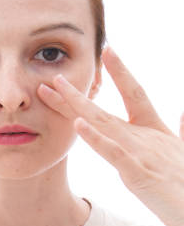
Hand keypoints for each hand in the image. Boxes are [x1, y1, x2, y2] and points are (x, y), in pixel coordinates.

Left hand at [38, 46, 183, 225]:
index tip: (108, 51)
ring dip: (76, 106)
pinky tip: (78, 125)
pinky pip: (113, 152)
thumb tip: (183, 114)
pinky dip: (95, 138)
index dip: (121, 72)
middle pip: (104, 110)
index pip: (136, 94)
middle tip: (55, 77)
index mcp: (157, 132)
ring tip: (56, 89)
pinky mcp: (138, 174)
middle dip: (77, 94)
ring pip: (103, 124)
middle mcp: (145, 138)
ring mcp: (141, 154)